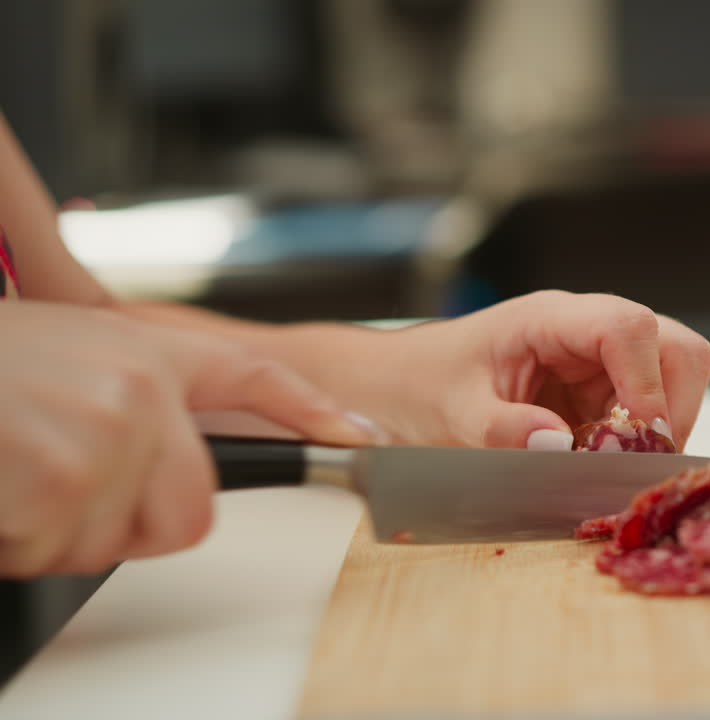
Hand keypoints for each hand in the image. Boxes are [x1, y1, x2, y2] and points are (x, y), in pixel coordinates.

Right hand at [0, 302, 385, 577]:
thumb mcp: (68, 349)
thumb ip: (132, 390)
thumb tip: (169, 444)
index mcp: (146, 356)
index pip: (256, 381)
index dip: (317, 414)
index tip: (366, 440)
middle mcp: (141, 392)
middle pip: (189, 514)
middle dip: (128, 525)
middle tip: (62, 488)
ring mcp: (104, 436)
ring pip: (110, 543)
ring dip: (51, 532)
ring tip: (11, 468)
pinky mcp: (59, 480)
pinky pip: (54, 553)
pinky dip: (15, 541)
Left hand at [364, 291, 709, 450]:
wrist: (401, 388)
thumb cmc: (422, 386)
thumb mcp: (452, 415)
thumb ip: (501, 430)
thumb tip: (556, 445)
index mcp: (550, 319)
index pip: (629, 328)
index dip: (648, 383)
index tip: (640, 437)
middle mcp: (586, 330)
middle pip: (676, 349)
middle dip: (673, 408)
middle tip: (639, 460)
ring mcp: (599, 361)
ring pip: (673, 380)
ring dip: (657, 430)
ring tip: (609, 463)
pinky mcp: (601, 391)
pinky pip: (647, 412)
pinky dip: (638, 444)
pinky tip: (598, 462)